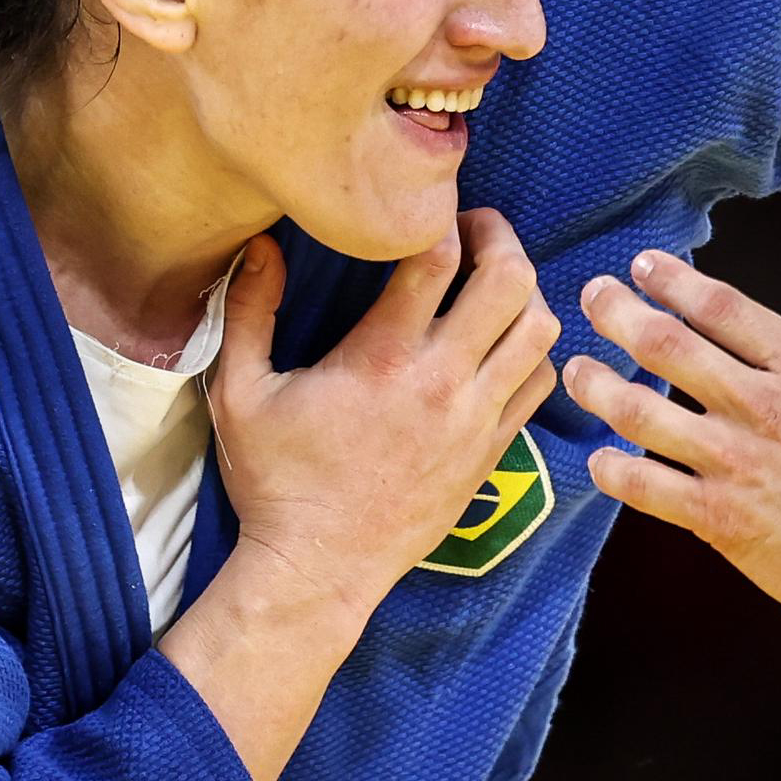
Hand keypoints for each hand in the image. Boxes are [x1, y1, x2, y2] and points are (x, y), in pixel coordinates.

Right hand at [171, 210, 557, 780]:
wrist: (319, 570)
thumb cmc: (274, 483)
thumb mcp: (239, 394)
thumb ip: (248, 311)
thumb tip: (260, 244)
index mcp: (381, 357)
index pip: (437, 257)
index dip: (439, 216)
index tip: (423, 209)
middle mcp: (442, 382)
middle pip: (512, 281)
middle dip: (499, 236)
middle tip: (473, 229)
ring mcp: (476, 419)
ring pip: (540, 330)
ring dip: (525, 293)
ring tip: (493, 282)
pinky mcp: (493, 452)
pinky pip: (541, 384)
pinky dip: (533, 352)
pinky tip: (501, 343)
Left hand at [567, 249, 780, 657]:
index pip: (722, 307)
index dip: (673, 280)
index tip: (642, 267)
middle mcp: (761, 404)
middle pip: (666, 344)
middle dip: (617, 314)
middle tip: (591, 298)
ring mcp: (733, 461)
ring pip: (640, 411)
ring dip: (599, 386)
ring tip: (577, 373)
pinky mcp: (717, 517)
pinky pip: (644, 487)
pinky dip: (614, 470)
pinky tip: (598, 460)